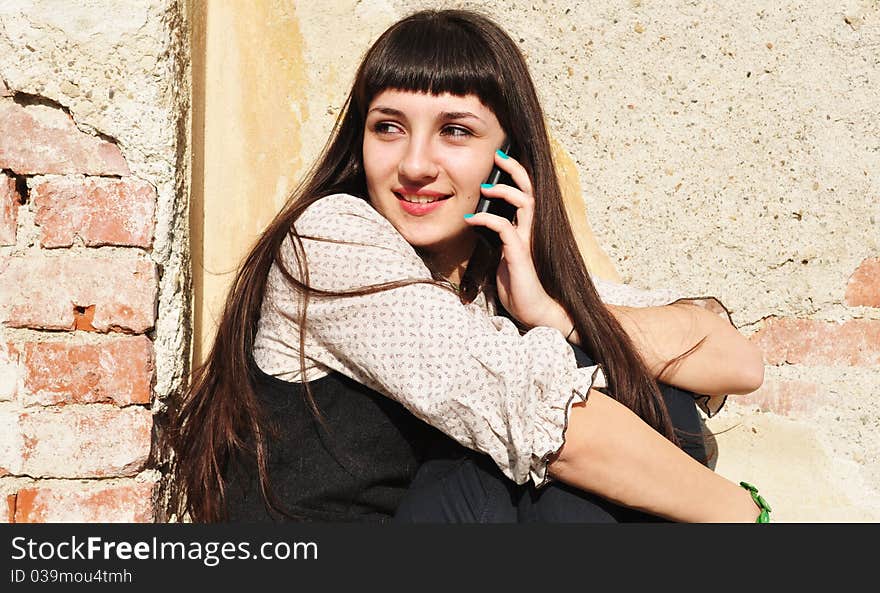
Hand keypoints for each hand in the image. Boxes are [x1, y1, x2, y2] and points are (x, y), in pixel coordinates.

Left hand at [463, 150, 565, 329]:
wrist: (535, 311)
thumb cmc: (519, 287)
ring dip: (504, 191)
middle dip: (515, 169)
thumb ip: (497, 241)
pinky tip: (471, 220)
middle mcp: (531, 230)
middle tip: (499, 155)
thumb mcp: (503, 259)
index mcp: (526, 230)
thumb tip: (479, 227)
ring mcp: (528, 241)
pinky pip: (505, 228)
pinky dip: (486, 220)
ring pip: (524, 202)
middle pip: (530, 190)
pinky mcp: (520, 254)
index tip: (500, 161)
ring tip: (485, 188)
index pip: (525, 194)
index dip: (515, 175)